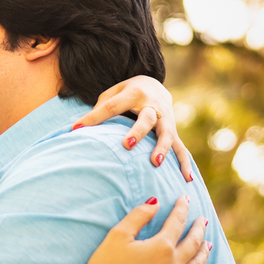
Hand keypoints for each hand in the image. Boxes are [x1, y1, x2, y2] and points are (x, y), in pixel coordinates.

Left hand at [72, 76, 194, 181]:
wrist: (155, 85)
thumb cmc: (127, 92)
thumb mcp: (113, 91)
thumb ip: (101, 106)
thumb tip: (82, 127)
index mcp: (133, 93)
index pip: (112, 105)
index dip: (94, 116)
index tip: (77, 127)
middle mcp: (152, 105)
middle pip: (146, 118)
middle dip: (138, 131)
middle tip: (127, 145)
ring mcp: (166, 118)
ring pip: (166, 133)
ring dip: (162, 148)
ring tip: (155, 162)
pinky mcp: (173, 130)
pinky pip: (181, 147)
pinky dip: (185, 162)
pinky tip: (186, 178)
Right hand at [76, 196, 210, 263]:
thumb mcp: (118, 235)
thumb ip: (139, 216)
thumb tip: (155, 201)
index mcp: (161, 247)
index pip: (177, 222)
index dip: (182, 208)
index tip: (185, 198)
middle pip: (192, 243)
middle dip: (198, 229)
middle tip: (203, 219)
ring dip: (204, 254)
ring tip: (208, 245)